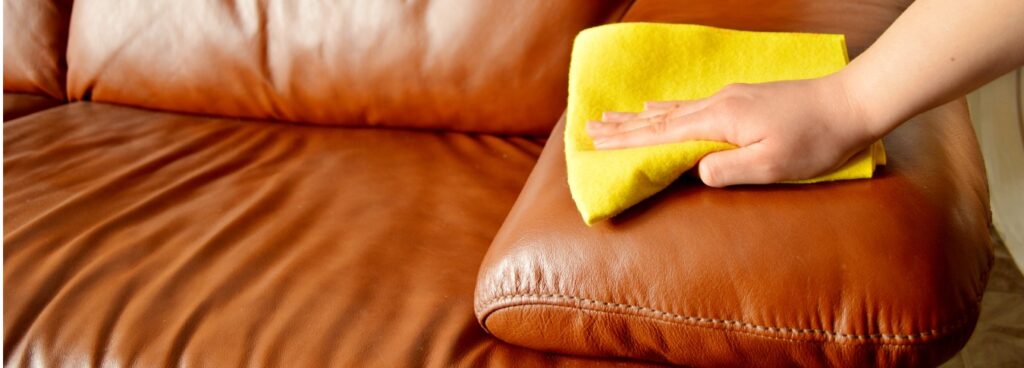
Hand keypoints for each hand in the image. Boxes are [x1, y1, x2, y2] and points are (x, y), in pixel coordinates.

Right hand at [586, 76, 881, 186]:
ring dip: (639, 117)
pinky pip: (690, 105)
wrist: (850, 103)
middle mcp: (718, 104)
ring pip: (672, 109)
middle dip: (622, 126)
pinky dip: (666, 110)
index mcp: (720, 120)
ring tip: (613, 117)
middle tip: (589, 128)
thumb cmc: (815, 140)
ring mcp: (730, 98)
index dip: (627, 141)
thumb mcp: (773, 165)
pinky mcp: (742, 100)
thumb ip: (729, 170)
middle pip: (659, 118)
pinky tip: (659, 108)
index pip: (662, 133)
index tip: (595, 143)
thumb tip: (696, 171)